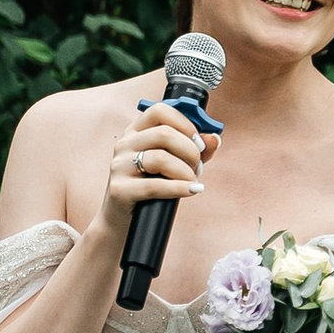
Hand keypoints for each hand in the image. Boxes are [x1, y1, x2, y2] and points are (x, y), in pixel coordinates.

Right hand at [96, 91, 218, 248]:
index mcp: (135, 131)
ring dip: (186, 171)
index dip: (186, 124)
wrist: (123, 221)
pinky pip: (155, 186)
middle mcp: (124, 144)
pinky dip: (179, 188)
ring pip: (160, 158)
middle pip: (164, 134)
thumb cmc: (150, 188)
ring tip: (192, 181)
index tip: (199, 142)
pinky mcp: (120, 189)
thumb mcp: (173, 164)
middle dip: (190, 151)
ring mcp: (119, 166)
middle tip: (198, 167)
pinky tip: (192, 190)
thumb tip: (214, 139)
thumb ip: (194, 149)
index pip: (160, 111)